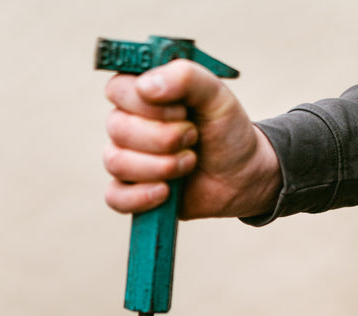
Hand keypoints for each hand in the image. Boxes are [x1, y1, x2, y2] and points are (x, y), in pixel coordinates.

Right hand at [103, 59, 280, 219]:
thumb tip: (145, 86)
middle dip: (163, 137)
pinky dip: (140, 196)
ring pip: (116, 162)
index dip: (146, 103)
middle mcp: (128, 124)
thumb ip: (186, 77)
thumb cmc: (225, 130)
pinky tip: (166, 192)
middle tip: (193, 138)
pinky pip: (116, 197)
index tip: (182, 110)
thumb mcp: (216, 95)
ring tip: (189, 163)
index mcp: (142, 94)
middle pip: (117, 128)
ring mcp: (127, 159)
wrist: (241, 175)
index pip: (117, 89)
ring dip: (160, 166)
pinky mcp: (131, 192)